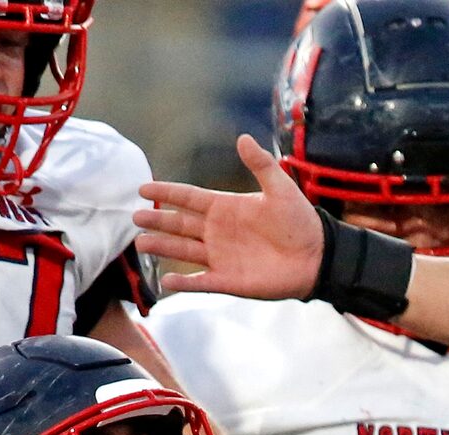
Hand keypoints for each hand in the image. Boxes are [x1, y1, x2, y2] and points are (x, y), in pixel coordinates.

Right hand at [137, 136, 324, 301]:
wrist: (315, 256)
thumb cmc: (299, 221)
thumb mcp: (280, 188)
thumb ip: (260, 165)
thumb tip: (242, 138)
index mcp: (226, 207)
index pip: (189, 198)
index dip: (167, 192)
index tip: (143, 188)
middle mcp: (218, 231)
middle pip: (179, 224)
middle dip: (157, 219)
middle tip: (133, 217)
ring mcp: (221, 256)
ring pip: (184, 250)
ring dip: (163, 246)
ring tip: (140, 243)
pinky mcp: (228, 280)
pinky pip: (201, 282)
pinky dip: (184, 282)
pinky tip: (166, 281)